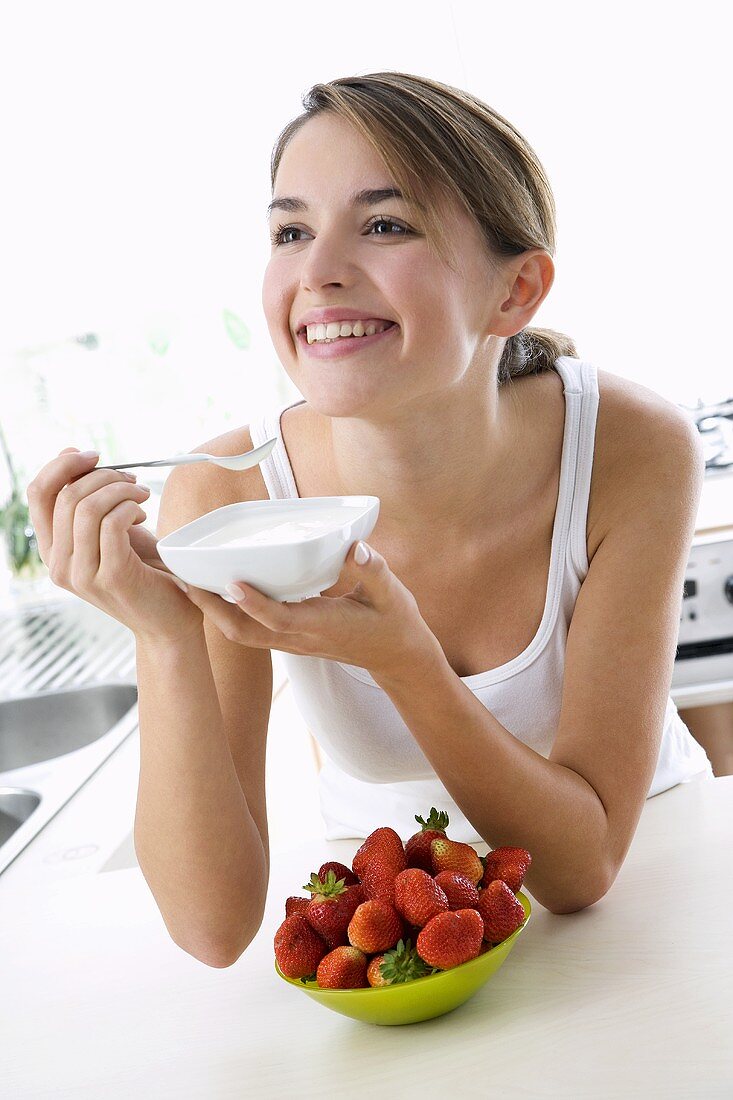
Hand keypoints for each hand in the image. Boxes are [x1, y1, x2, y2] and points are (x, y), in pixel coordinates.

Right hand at [27, 447, 202, 642]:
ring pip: (87, 507)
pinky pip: (113, 523)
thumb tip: (72, 453)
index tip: (93, 455)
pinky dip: (131, 507)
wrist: (170, 618)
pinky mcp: (110, 576)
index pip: (38, 494)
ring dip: (120, 489)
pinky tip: (144, 513)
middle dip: (103, 475)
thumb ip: (89, 500)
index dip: (62, 465)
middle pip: (65, 495)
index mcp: (53, 550)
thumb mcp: (111, 529)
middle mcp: (59, 564)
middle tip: (132, 480)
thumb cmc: (144, 571)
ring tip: (141, 495)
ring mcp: (81, 573)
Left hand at [181, 539, 442, 683]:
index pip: (282, 618)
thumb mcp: (392, 594)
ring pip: (243, 634)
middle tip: (186, 579)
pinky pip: (251, 631)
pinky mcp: (291, 640)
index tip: (231, 581)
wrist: (396, 656)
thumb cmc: (393, 622)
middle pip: (247, 632)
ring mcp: (293, 643)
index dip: (255, 602)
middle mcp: (302, 638)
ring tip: (188, 582)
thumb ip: (373, 570)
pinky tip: (214, 591)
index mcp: (325, 626)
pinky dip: (227, 613)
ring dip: (214, 611)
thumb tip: (355, 548)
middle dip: (214, 609)